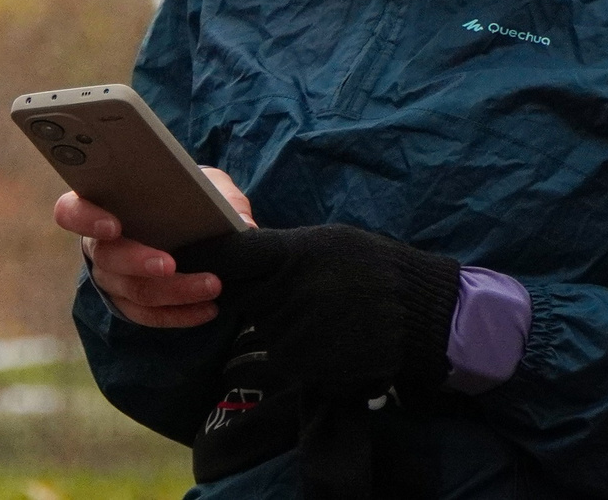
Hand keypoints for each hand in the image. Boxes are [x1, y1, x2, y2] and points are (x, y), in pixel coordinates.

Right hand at [53, 166, 251, 327]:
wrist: (190, 229)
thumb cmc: (186, 197)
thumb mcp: (202, 184)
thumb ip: (218, 194)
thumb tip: (242, 223)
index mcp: (99, 206)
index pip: (70, 212)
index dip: (86, 219)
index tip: (114, 224)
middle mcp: (98, 247)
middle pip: (107, 259)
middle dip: (138, 261)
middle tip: (171, 264)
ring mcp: (112, 281)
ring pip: (133, 292)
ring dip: (174, 291)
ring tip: (212, 286)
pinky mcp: (131, 307)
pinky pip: (150, 317)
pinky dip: (180, 314)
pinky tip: (209, 309)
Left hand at [172, 223, 463, 399]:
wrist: (422, 314)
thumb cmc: (373, 267)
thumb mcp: (326, 241)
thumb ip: (279, 249)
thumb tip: (236, 249)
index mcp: (289, 254)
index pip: (226, 254)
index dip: (202, 255)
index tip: (184, 254)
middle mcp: (284, 293)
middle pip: (236, 294)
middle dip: (242, 292)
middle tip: (271, 287)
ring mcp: (292, 333)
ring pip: (258, 327)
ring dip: (273, 322)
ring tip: (317, 312)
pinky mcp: (303, 366)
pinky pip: (278, 356)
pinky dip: (290, 349)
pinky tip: (323, 336)